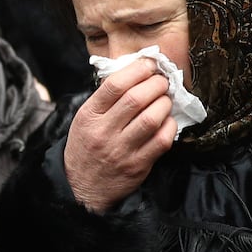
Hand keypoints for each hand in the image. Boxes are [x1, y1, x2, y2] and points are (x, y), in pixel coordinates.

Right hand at [62, 58, 176, 211]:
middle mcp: (104, 132)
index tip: (149, 64)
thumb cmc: (86, 146)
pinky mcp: (137, 166)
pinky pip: (162, 141)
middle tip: (162, 82)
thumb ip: (106, 99)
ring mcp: (121, 150)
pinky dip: (170, 126)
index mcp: (89, 115)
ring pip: (151, 118)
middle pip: (136, 99)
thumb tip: (136, 73)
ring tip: (166, 99)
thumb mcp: (85, 119)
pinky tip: (168, 121)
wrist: (82, 187)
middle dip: (156, 84)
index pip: (114, 85)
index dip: (137, 70)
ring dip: (165, 104)